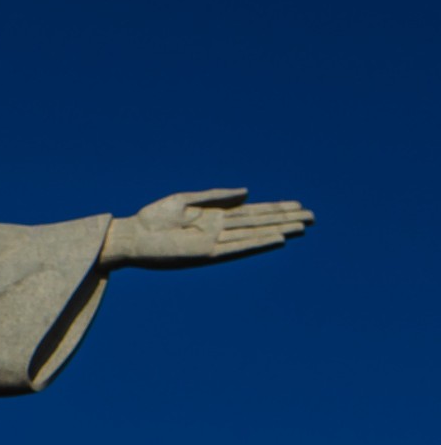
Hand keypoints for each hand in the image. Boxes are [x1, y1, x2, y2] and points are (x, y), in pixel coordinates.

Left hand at [100, 188, 312, 268]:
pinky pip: (237, 248)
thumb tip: (249, 192)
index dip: (275, 208)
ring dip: (277, 230)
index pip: (252, 211)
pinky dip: (257, 243)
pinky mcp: (206, 253)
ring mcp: (215, 242)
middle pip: (259, 223)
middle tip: (312, 217)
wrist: (132, 236)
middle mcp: (219, 230)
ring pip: (254, 235)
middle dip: (284, 219)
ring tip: (301, 227)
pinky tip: (276, 238)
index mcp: (215, 216)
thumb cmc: (153, 218)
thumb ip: (217, 196)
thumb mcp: (186, 199)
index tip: (297, 205)